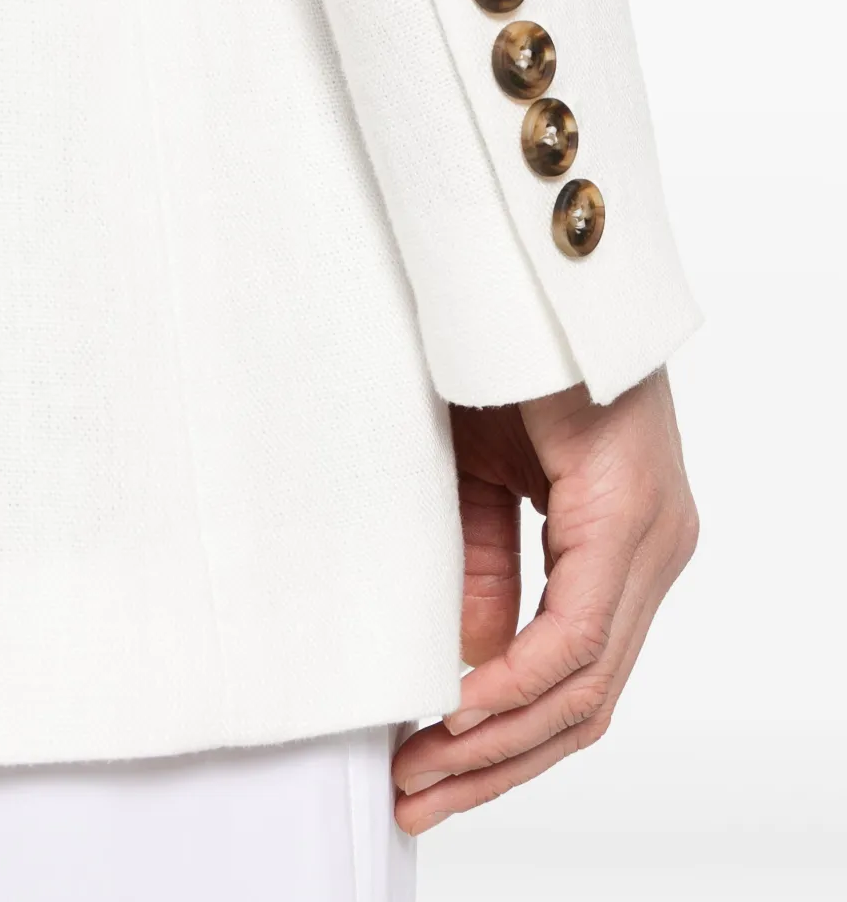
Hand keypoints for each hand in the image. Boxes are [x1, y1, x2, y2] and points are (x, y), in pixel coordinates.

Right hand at [392, 369, 697, 834]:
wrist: (534, 281)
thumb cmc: (513, 367)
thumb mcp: (484, 485)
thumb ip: (487, 570)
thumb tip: (472, 663)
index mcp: (626, 546)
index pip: (578, 682)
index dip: (503, 744)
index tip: (430, 770)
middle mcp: (656, 552)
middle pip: (586, 703)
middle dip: (496, 763)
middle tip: (419, 795)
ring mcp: (655, 540)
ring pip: (588, 684)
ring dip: (500, 739)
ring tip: (425, 770)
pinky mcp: (635, 519)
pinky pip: (581, 633)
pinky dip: (518, 681)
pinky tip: (462, 708)